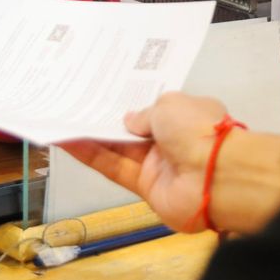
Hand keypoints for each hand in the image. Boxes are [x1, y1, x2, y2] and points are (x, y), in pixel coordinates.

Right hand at [60, 92, 230, 232]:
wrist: (215, 177)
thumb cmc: (197, 130)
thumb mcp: (168, 105)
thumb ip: (143, 113)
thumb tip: (129, 122)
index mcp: (183, 115)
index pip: (153, 109)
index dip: (129, 102)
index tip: (104, 92)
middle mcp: (169, 140)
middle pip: (131, 130)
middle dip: (106, 119)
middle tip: (76, 103)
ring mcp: (156, 164)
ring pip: (117, 148)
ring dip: (91, 136)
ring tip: (63, 119)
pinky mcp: (144, 187)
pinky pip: (113, 167)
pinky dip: (91, 155)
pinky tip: (69, 141)